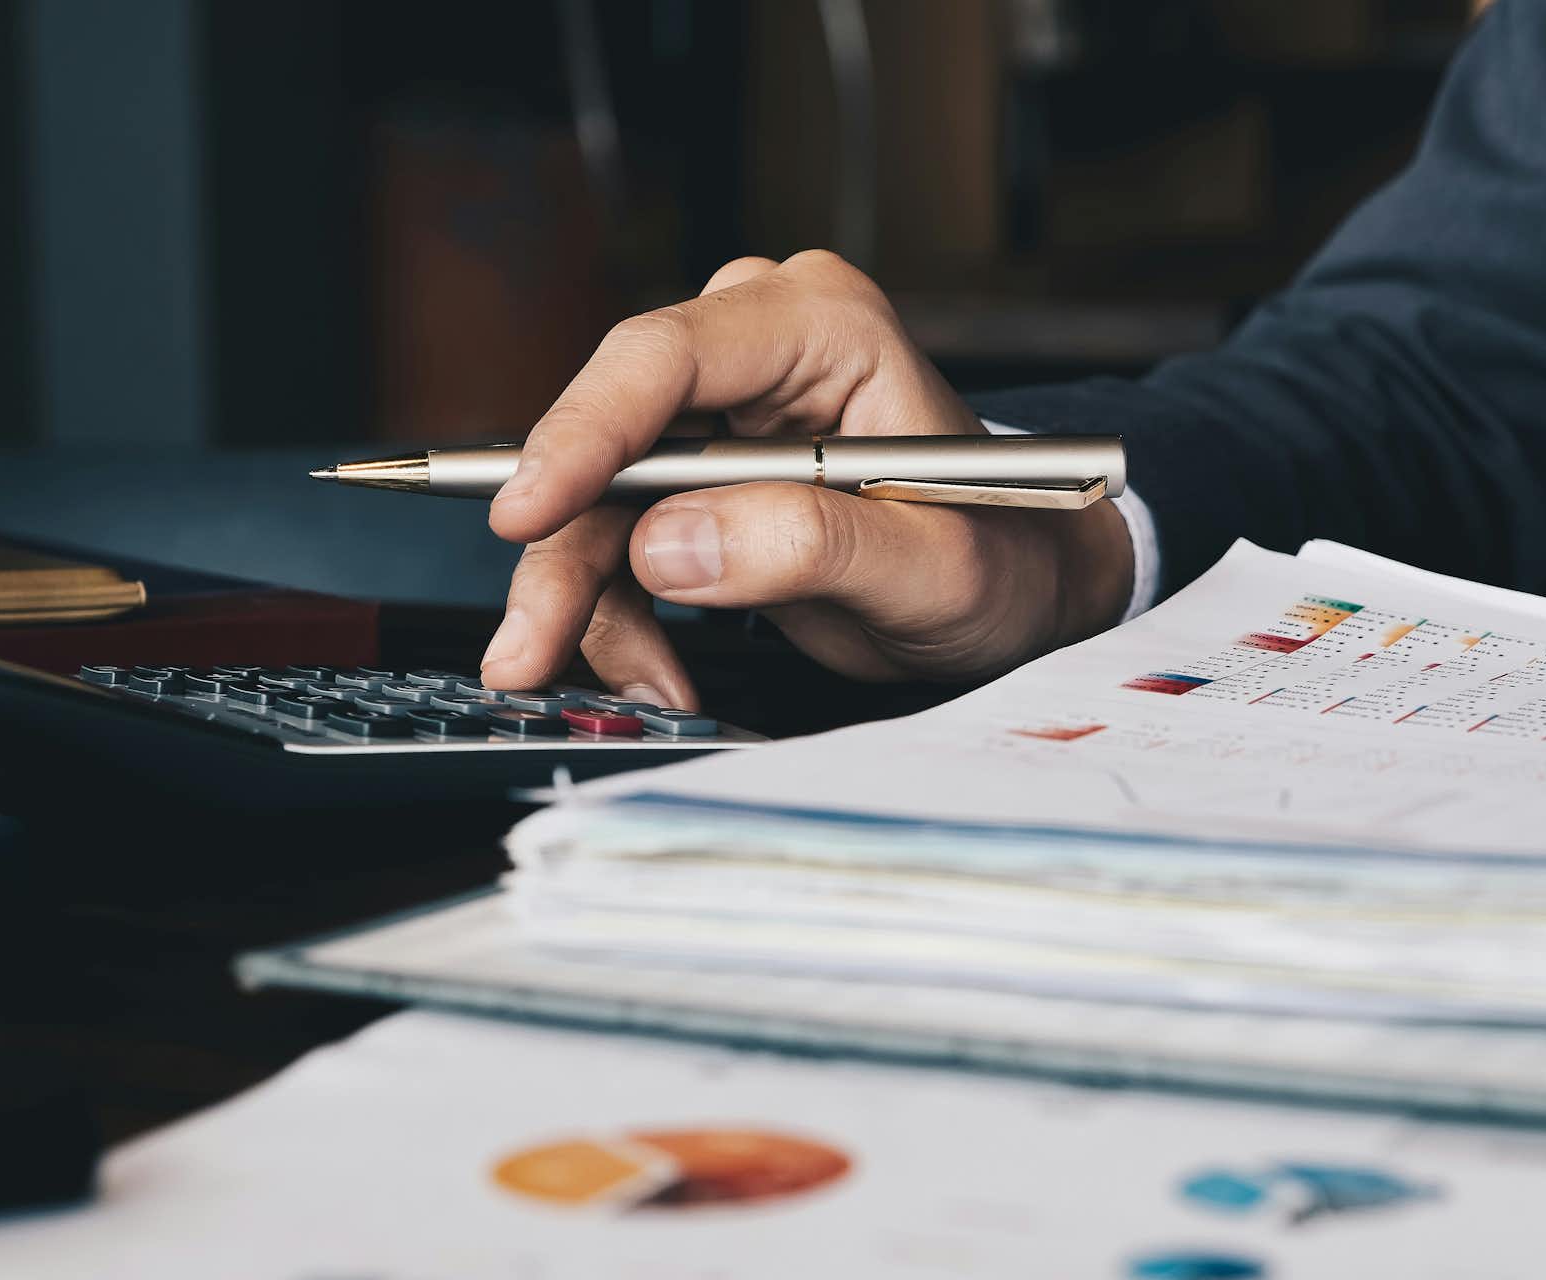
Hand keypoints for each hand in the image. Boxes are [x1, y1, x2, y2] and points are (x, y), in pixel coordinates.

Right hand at [478, 250, 1133, 708]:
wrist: (1018, 590)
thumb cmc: (1001, 557)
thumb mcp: (931, 566)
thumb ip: (809, 545)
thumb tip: (671, 545)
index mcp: (821, 324)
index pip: (668, 359)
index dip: (584, 433)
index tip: (527, 511)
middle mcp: (754, 351)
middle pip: (612, 435)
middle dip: (565, 550)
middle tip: (528, 647)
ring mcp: (719, 415)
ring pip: (596, 503)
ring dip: (587, 603)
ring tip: (638, 689)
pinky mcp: (695, 480)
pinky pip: (616, 543)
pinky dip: (621, 618)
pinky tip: (663, 677)